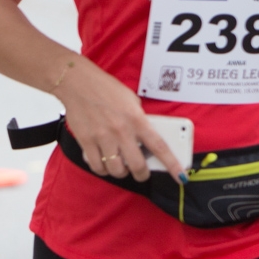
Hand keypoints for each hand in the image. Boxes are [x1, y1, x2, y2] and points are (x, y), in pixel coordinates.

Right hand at [55, 60, 185, 181]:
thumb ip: (139, 120)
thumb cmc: (105, 89)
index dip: (172, 164)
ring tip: (120, 165)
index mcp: (136, 119)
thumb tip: (145, 139)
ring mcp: (102, 137)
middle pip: (137, 166)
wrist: (77, 82)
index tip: (181, 176)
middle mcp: (121, 130)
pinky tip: (104, 163)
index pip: (159, 147)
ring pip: (116, 170)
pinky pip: (97, 166)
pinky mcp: (86, 141)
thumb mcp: (131, 100)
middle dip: (142, 174)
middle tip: (141, 172)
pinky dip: (102, 169)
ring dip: (121, 172)